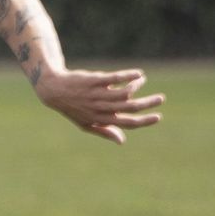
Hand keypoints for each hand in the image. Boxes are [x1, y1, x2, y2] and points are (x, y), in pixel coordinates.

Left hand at [33, 68, 164, 144]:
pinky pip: (116, 78)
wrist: (53, 90)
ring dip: (138, 86)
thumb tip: (122, 141)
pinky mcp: (95, 80)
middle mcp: (100, 108)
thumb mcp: (86, 124)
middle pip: (130, 107)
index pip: (127, 123)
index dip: (144, 121)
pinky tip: (139, 74)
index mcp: (101, 119)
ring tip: (142, 81)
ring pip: (125, 91)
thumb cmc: (72, 108)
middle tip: (161, 98)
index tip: (158, 116)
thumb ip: (105, 131)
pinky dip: (130, 76)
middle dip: (149, 104)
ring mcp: (97, 94)